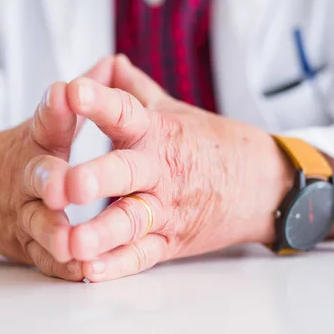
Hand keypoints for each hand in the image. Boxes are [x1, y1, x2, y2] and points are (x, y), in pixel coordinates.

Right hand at [0, 57, 115, 280]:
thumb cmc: (24, 155)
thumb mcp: (45, 125)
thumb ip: (81, 99)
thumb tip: (113, 62)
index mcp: (36, 141)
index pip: (45, 120)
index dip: (56, 108)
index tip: (67, 92)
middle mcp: (27, 177)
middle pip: (36, 177)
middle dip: (50, 179)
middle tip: (65, 186)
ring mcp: (24, 214)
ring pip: (38, 224)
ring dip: (54, 233)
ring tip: (71, 242)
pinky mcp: (27, 246)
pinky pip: (45, 260)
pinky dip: (62, 267)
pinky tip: (82, 273)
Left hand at [46, 56, 294, 280]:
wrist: (264, 185)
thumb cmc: (211, 145)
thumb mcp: (174, 111)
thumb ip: (135, 88)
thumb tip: (108, 61)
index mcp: (157, 132)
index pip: (126, 112)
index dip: (101, 102)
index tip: (74, 91)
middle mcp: (160, 170)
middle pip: (126, 172)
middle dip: (98, 177)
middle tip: (69, 183)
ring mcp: (167, 209)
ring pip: (132, 221)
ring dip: (103, 233)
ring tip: (72, 243)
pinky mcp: (171, 241)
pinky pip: (143, 255)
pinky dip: (118, 266)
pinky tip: (89, 272)